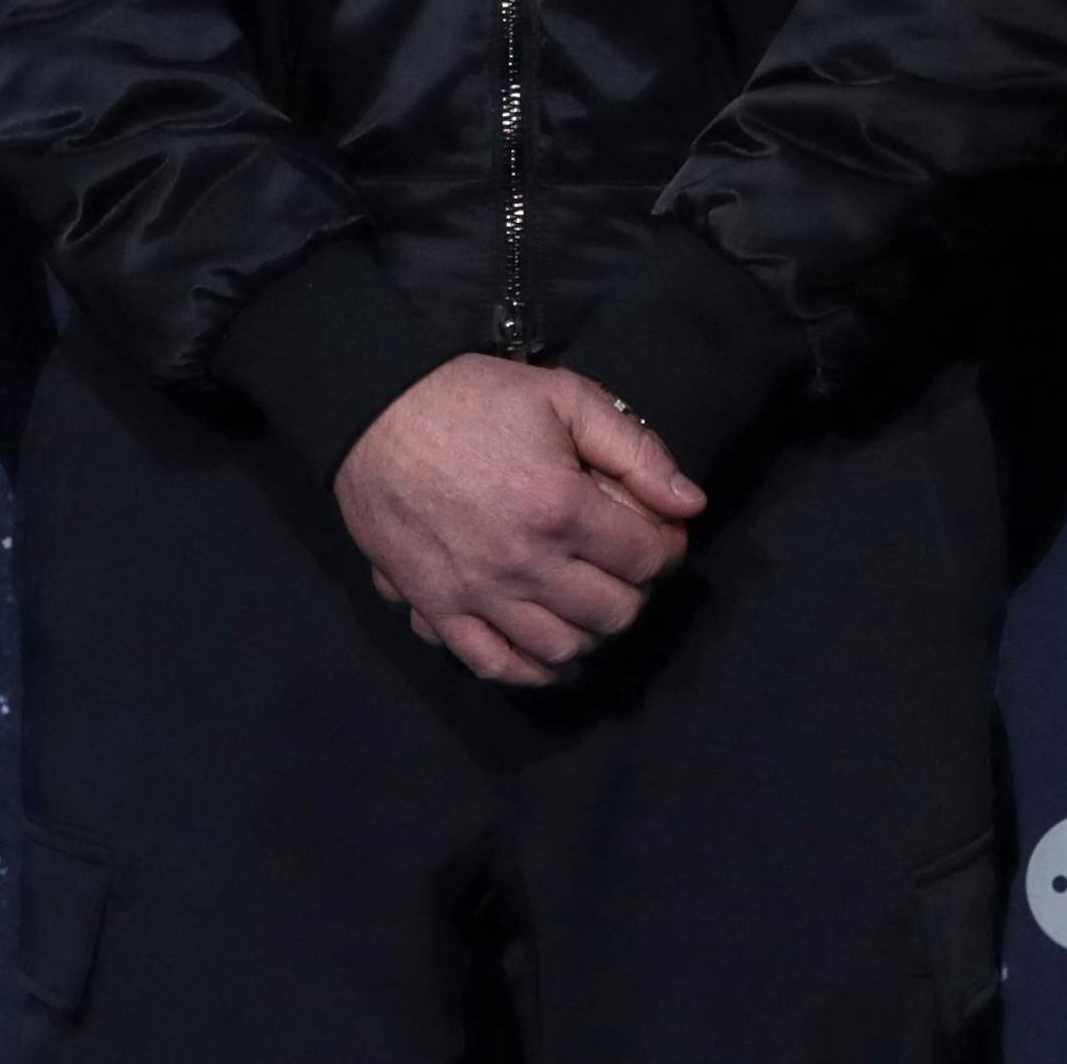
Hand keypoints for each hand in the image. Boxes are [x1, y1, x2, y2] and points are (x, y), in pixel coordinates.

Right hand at [336, 356, 706, 687]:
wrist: (375, 412)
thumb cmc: (472, 397)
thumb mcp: (563, 397)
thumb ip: (635, 449)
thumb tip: (690, 503)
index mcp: (562, 509)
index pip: (646, 559)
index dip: (666, 547)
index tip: (659, 532)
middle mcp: (526, 564)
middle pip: (614, 612)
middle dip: (635, 590)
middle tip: (624, 565)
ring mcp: (480, 595)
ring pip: (563, 648)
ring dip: (591, 632)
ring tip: (588, 601)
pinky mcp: (439, 609)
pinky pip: (496, 665)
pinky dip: (532, 670)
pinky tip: (547, 651)